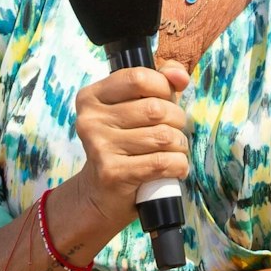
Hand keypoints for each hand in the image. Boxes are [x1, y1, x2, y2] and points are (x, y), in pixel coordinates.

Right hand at [68, 62, 191, 239]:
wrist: (100, 194)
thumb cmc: (123, 145)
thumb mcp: (133, 108)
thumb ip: (159, 83)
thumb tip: (181, 76)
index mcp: (91, 97)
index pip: (138, 78)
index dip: (163, 87)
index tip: (167, 100)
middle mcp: (90, 120)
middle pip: (155, 109)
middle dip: (177, 120)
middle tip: (174, 131)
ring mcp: (99, 147)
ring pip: (163, 136)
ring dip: (179, 145)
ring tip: (174, 150)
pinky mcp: (113, 173)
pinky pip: (163, 162)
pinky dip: (179, 165)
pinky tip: (175, 168)